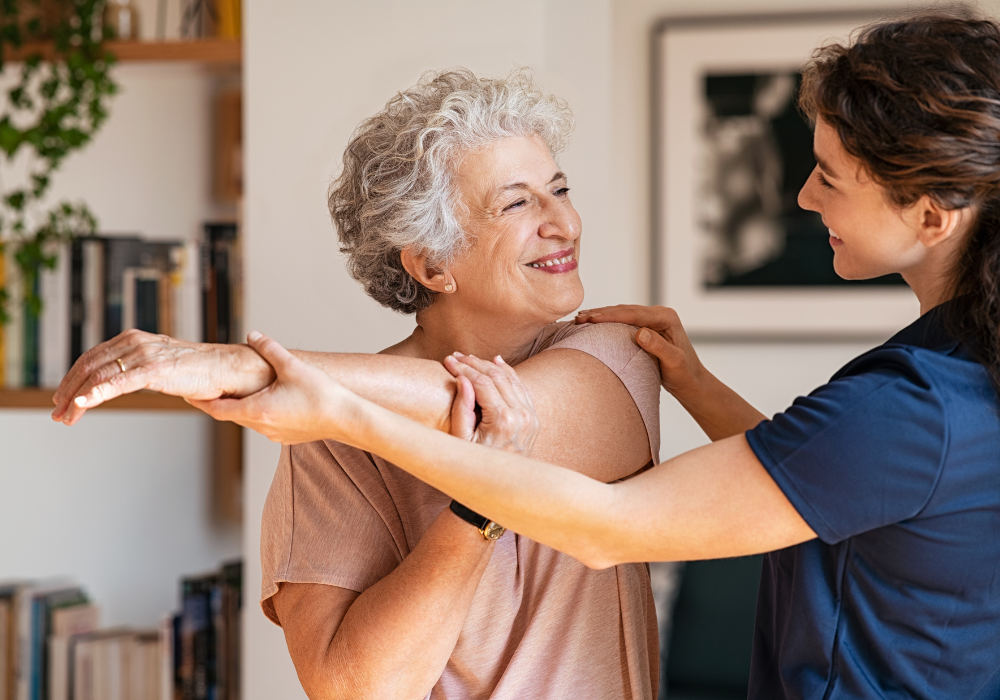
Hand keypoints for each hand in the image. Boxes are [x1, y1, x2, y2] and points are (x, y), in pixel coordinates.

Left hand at [51, 329, 275, 424]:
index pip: (92, 358)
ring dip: (77, 399)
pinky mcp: (154, 369)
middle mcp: (135, 342)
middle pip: (89, 366)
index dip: (72, 379)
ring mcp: (144, 354)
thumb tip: (120, 384)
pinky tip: (82, 404)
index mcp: (133, 339)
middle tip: (57, 413)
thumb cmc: (199, 371)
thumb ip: (139, 369)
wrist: (227, 369)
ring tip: (66, 417)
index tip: (63, 399)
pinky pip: (118, 382)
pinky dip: (96, 393)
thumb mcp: (160, 366)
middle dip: (68, 391)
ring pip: (98, 376)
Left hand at [188, 331, 355, 444]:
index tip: (188, 396)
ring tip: (242, 392)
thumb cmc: (321, 395)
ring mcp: (275, 434)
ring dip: (243, 407)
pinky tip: (271, 401)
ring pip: (250, 420)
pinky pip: (266, 424)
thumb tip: (253, 335)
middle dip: (221, 402)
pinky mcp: (287, 437)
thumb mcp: (292, 366)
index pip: (217, 409)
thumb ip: (269, 348)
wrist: (347, 419)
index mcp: (257, 410)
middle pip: (232, 414)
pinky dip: (261, 413)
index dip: (201, 402)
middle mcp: (262, 426)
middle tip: (211, 389)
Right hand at [443, 353, 538, 456]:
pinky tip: (497, 362)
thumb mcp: (461, 441)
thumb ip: (462, 409)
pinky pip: (521, 388)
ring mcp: (530, 417)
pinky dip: (509, 373)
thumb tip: (463, 379)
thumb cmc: (476, 465)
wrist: (501, 488)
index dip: (464, 369)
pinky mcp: (533, 419)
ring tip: (470, 358)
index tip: (448, 361)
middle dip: (475, 363)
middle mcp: (521, 416)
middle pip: (497, 377)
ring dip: (490, 365)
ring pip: (511, 379)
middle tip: (456, 356)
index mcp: (502, 420)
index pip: (482, 383)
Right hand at [575, 304, 707, 399]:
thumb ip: (659, 347)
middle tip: (578, 317)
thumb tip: (640, 332)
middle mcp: (660, 314)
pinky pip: (624, 321)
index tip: (590, 319)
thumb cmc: (685, 374)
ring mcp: (653, 320)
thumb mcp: (674, 363)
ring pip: (622, 313)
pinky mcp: (647, 327)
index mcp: (666, 318)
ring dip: (602, 315)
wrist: (691, 382)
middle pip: (625, 310)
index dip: (610, 315)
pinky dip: (608, 322)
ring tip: (580, 318)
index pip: (633, 313)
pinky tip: (593, 324)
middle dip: (601, 313)